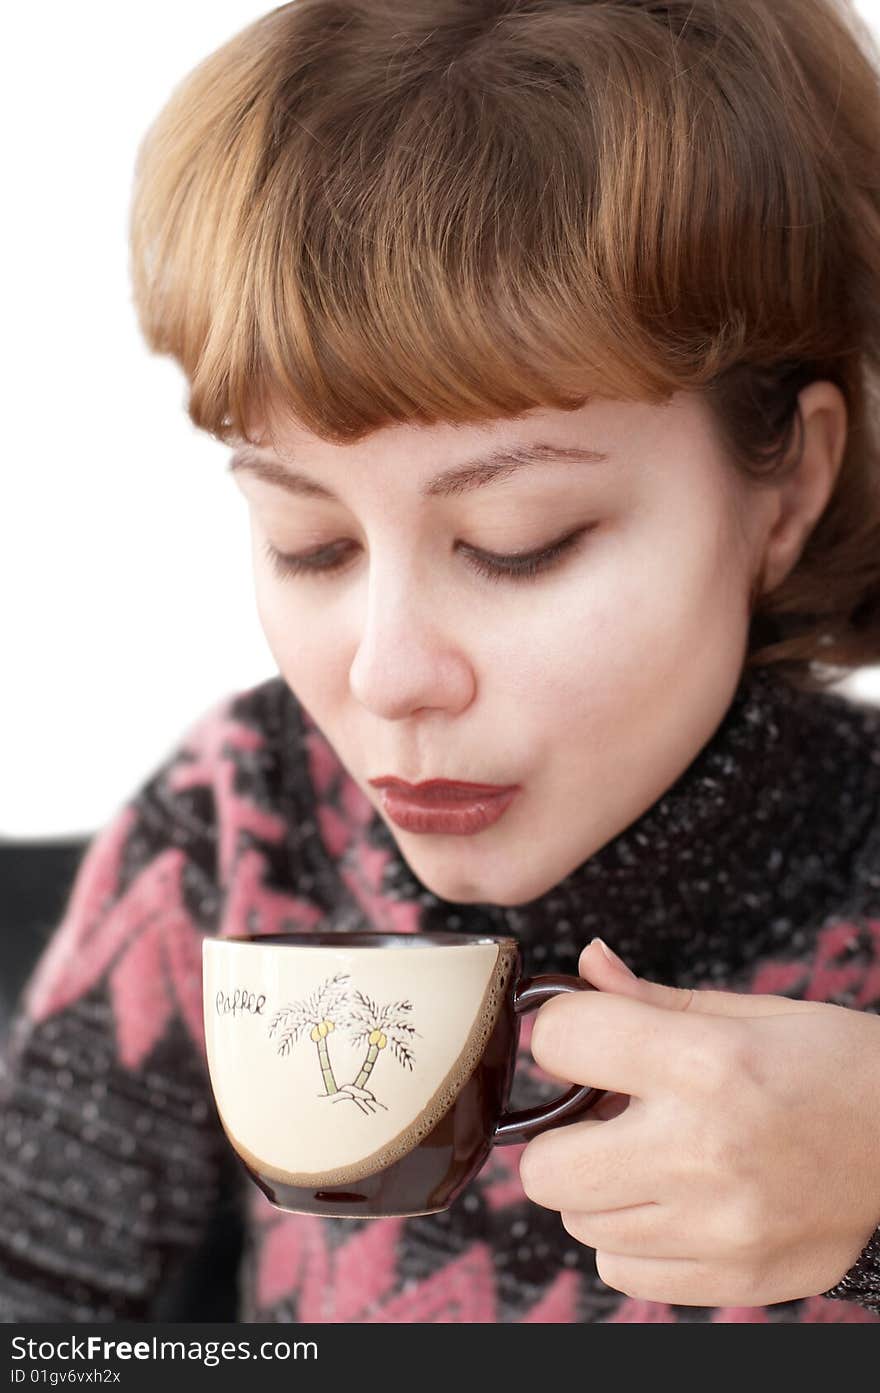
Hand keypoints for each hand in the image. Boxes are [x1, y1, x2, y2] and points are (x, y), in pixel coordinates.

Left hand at [519, 938, 879, 1306]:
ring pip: (579, 1223)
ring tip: (654, 1157)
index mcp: (704, 1063)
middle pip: (545, 1167)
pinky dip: (635, 1238)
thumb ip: (651, 999)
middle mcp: (702, 1150)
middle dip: (563, 1134)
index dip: (564, 1034)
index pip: (561, 1040)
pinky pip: (623, 1270)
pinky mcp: (734, 1278)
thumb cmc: (835, 1067)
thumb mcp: (751, 1013)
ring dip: (601, 1187)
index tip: (587, 1042)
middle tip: (609, 1116)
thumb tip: (584, 965)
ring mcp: (716, 1227)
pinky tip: (676, 1202)